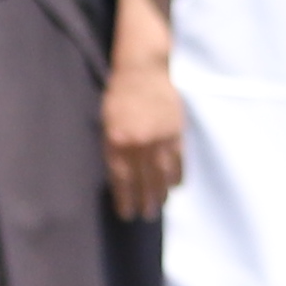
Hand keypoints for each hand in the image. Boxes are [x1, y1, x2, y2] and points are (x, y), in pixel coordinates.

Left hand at [99, 46, 184, 220]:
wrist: (143, 70)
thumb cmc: (120, 95)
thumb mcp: (107, 121)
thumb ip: (113, 148)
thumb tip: (120, 175)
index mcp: (116, 141)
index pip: (121, 179)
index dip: (125, 199)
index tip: (127, 214)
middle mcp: (138, 143)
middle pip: (143, 180)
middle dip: (145, 201)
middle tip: (146, 215)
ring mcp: (159, 138)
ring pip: (162, 174)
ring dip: (162, 193)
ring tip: (160, 206)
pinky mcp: (176, 132)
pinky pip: (178, 160)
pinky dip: (177, 175)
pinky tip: (175, 187)